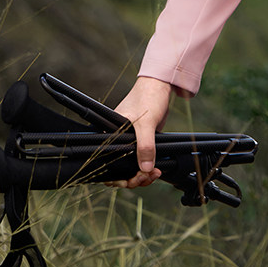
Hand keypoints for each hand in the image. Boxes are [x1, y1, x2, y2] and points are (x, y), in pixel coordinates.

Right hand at [103, 75, 186, 189]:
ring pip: (130, 167)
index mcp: (110, 135)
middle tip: (146, 178)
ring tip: (154, 173)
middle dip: (132, 178)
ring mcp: (128, 142)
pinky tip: (155, 169)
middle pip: (118, 169)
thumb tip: (145, 168)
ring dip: (141, 175)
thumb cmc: (148, 97)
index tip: (133, 180)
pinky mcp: (140, 142)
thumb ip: (145, 146)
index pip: (107, 164)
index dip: (119, 176)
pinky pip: (140, 161)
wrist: (160, 86)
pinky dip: (146, 168)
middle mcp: (116, 140)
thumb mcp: (146, 123)